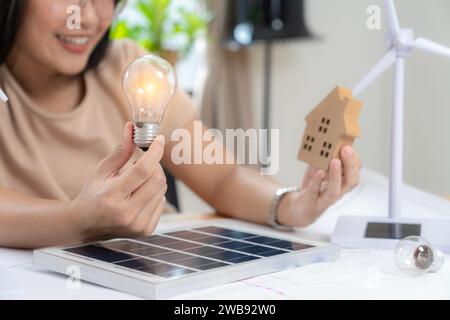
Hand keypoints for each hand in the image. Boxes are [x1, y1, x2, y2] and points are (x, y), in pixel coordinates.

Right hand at [66, 123, 166, 241]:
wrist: (86, 226)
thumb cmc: (93, 195)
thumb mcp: (101, 171)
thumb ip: (120, 151)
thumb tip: (132, 128)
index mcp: (111, 197)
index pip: (142, 170)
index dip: (154, 152)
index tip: (158, 140)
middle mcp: (126, 214)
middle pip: (157, 180)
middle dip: (155, 165)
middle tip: (146, 160)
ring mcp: (137, 225)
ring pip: (162, 190)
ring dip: (155, 179)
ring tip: (137, 180)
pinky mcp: (146, 230)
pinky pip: (162, 202)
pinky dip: (155, 193)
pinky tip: (140, 194)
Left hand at [278, 146, 361, 227]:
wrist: (301, 210)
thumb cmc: (313, 189)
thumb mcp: (319, 171)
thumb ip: (323, 160)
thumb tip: (326, 143)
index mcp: (342, 183)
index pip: (355, 172)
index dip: (355, 160)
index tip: (350, 147)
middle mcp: (337, 192)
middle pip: (351, 181)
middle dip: (350, 165)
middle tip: (346, 150)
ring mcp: (325, 199)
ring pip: (336, 190)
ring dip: (336, 175)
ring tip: (335, 161)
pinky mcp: (312, 202)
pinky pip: (316, 191)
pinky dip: (317, 181)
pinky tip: (319, 172)